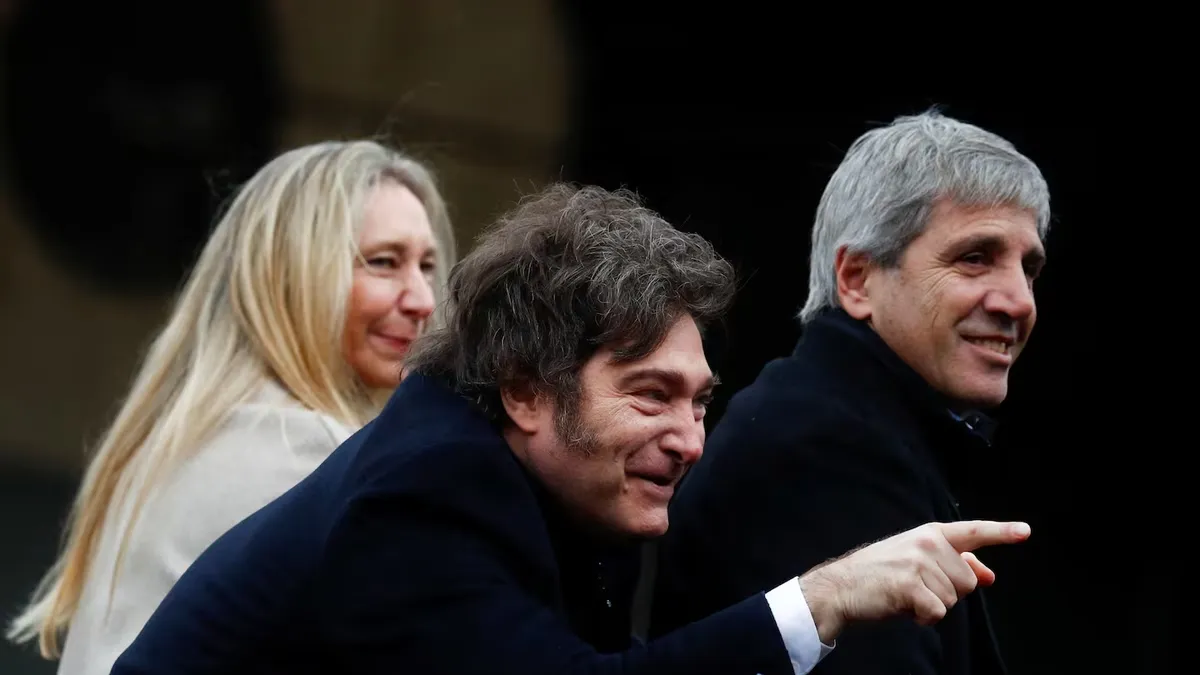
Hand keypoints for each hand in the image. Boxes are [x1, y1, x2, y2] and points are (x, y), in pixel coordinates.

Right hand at [798, 520, 1030, 642]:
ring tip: (905, 595)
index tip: (1026, 531)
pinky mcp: (910, 584)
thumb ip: (956, 564)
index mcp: (931, 534)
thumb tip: (989, 575)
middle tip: (916, 587)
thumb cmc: (880, 575)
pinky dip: (923, 617)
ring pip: (954, 599)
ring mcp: (918, 562)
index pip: (973, 532)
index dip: (1002, 532)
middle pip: (968, 581)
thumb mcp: (918, 561)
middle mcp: (928, 543)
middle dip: (948, 592)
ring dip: (933, 605)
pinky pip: (938, 611)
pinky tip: (904, 607)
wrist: (840, 587)